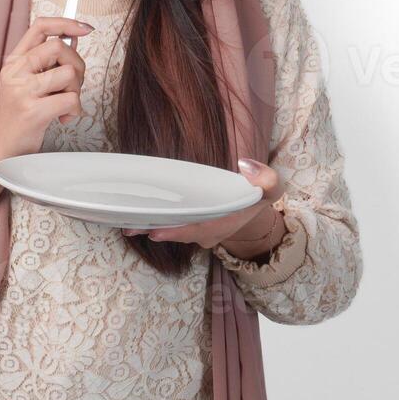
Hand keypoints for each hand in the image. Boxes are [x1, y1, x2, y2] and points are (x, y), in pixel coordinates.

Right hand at [0, 16, 93, 159]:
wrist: (1, 149)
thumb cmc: (19, 116)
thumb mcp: (27, 82)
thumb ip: (48, 62)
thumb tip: (74, 38)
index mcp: (14, 60)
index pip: (40, 26)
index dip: (66, 23)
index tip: (86, 28)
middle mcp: (15, 71)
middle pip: (59, 46)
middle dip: (77, 64)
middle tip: (72, 85)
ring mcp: (22, 90)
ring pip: (69, 73)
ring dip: (76, 91)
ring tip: (64, 104)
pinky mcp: (33, 111)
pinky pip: (71, 99)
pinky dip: (75, 110)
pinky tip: (63, 118)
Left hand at [123, 158, 285, 249]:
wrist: (253, 210)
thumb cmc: (257, 195)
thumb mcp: (271, 187)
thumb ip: (266, 178)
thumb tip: (244, 165)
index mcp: (225, 224)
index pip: (199, 231)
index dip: (178, 232)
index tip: (157, 230)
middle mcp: (209, 233)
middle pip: (180, 234)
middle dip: (157, 231)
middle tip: (133, 227)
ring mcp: (199, 233)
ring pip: (173, 232)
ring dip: (151, 229)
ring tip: (128, 226)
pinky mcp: (190, 228)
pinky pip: (172, 228)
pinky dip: (156, 224)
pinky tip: (136, 220)